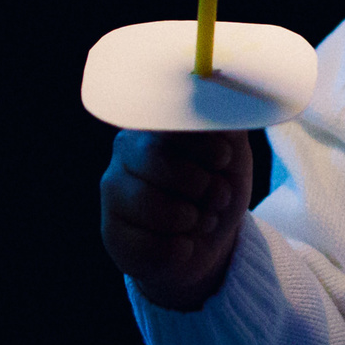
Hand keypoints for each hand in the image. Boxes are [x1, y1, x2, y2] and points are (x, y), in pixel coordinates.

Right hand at [99, 129, 253, 311]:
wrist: (211, 239)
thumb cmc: (218, 186)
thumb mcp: (233, 150)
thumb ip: (224, 122)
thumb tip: (215, 94)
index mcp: (155, 124)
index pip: (171, 123)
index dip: (206, 147)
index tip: (223, 160)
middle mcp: (125, 153)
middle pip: (159, 160)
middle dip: (203, 186)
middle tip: (218, 197)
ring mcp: (113, 194)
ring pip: (154, 208)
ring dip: (193, 220)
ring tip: (201, 219)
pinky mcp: (111, 234)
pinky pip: (152, 247)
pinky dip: (181, 250)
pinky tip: (182, 243)